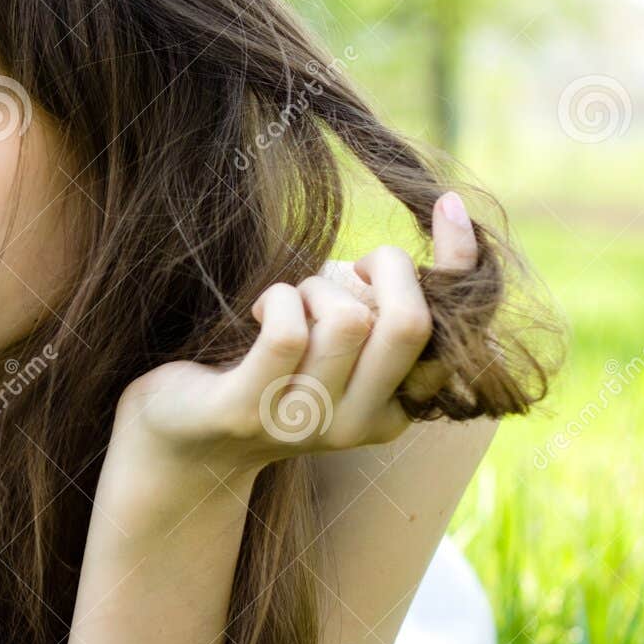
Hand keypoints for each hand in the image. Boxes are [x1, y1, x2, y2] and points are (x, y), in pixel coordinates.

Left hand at [107, 191, 478, 499]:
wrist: (184, 438)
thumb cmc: (267, 368)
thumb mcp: (336, 339)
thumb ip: (380, 305)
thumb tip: (425, 233)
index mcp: (396, 406)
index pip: (450, 332)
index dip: (459, 261)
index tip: (446, 205)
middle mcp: (361, 423)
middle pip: (409, 324)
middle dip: (382, 268)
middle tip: (338, 270)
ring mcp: (307, 422)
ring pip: (348, 321)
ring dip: (314, 288)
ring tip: (289, 302)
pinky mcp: (250, 409)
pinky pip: (289, 333)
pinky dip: (278, 301)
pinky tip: (260, 312)